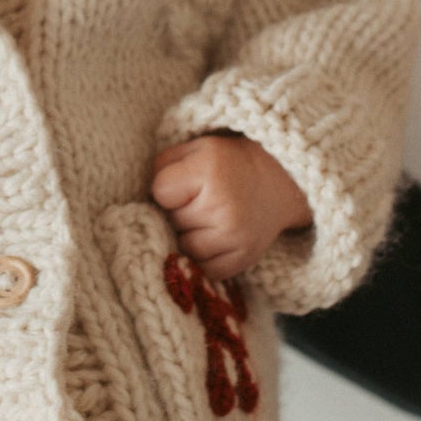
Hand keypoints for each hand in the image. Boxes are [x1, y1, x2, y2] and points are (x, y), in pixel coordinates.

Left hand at [151, 134, 311, 281]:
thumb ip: (161, 168)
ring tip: (208, 219)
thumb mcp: (193, 149)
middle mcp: (223, 207)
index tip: (184, 184)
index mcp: (209, 171)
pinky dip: (204, 258)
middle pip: (171, 222)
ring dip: (188, 236)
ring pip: (183, 248)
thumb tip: (140, 206)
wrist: (280, 181)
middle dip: (177, 213)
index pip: (160, 192)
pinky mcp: (242, 260)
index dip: (167, 189)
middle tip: (200, 200)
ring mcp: (234, 238)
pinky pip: (203, 270)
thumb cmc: (227, 163)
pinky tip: (216, 238)